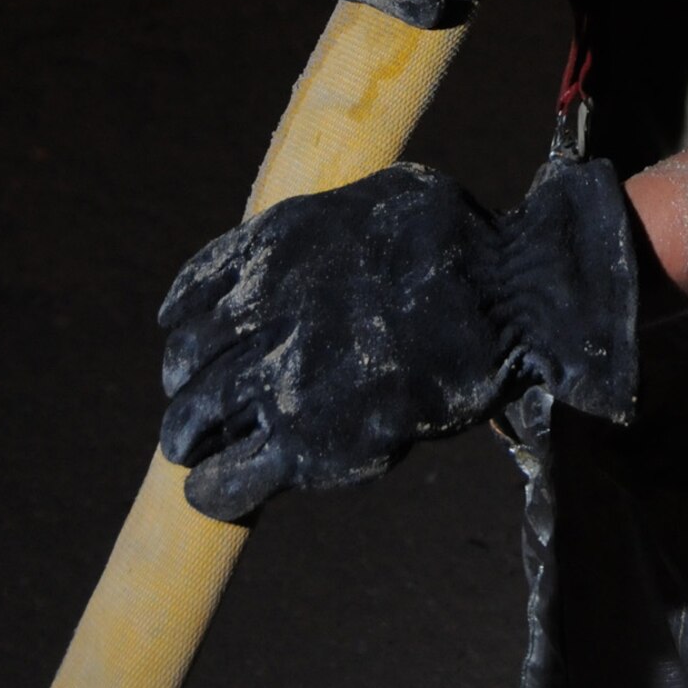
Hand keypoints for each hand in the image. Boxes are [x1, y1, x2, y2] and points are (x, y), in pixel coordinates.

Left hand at [160, 158, 636, 522]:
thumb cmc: (455, 240)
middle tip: (196, 407)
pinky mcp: (307, 441)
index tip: (192, 342)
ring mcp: (281, 378)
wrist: (505, 294)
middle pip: (183, 361)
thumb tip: (305, 246)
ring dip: (189, 438)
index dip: (184, 325)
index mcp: (273, 247)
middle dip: (185, 387)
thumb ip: (324, 226)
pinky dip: (213, 490)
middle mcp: (262, 308)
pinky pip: (229, 479)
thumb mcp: (373, 198)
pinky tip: (213, 490)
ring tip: (196, 450)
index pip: (189, 295)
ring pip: (193, 420)